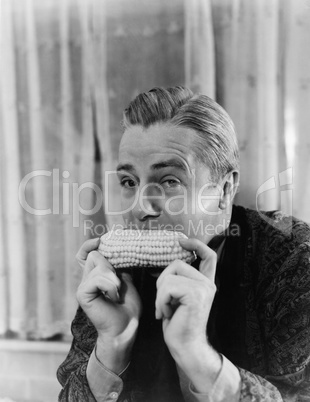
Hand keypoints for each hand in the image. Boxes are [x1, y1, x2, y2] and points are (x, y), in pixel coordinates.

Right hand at [76, 238, 141, 371]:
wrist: (125, 328)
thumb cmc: (128, 307)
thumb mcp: (126, 281)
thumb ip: (119, 267)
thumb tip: (119, 250)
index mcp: (96, 275)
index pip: (85, 253)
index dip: (89, 245)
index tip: (99, 240)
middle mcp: (86, 279)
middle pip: (95, 255)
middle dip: (111, 266)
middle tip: (117, 285)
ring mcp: (83, 286)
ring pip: (98, 265)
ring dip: (113, 278)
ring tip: (117, 294)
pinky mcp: (82, 294)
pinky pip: (98, 278)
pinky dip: (110, 286)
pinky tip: (113, 298)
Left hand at [155, 238, 219, 390]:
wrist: (186, 347)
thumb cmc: (179, 324)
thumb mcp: (178, 297)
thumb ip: (180, 280)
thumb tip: (167, 262)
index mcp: (205, 283)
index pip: (209, 256)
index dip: (197, 244)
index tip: (182, 241)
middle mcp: (207, 284)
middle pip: (178, 263)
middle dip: (163, 281)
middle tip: (165, 302)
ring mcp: (203, 288)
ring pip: (170, 276)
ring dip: (161, 294)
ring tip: (167, 309)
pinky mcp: (195, 294)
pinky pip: (167, 287)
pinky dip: (161, 301)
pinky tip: (167, 314)